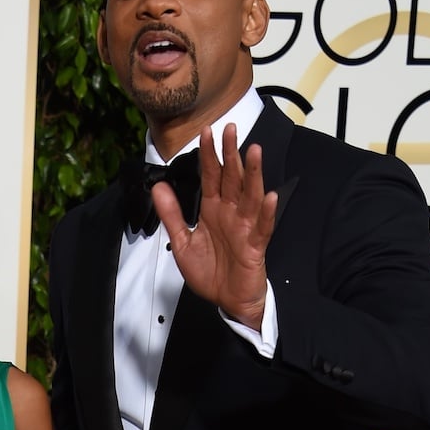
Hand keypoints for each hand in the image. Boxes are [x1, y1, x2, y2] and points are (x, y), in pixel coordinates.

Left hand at [151, 123, 276, 328]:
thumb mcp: (182, 242)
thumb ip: (172, 215)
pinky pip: (263, 226)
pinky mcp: (256, 245)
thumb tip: (159, 186)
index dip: (209, 155)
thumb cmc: (210, 272)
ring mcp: (245, 227)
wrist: (227, 301)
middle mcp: (231, 213)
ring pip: (251, 195)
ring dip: (253, 174)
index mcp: (213, 209)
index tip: (207, 132)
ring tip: (254, 152)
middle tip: (232, 129)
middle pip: (232, 178)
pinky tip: (270, 196)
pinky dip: (267, 212)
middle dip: (231, 154)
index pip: (211, 176)